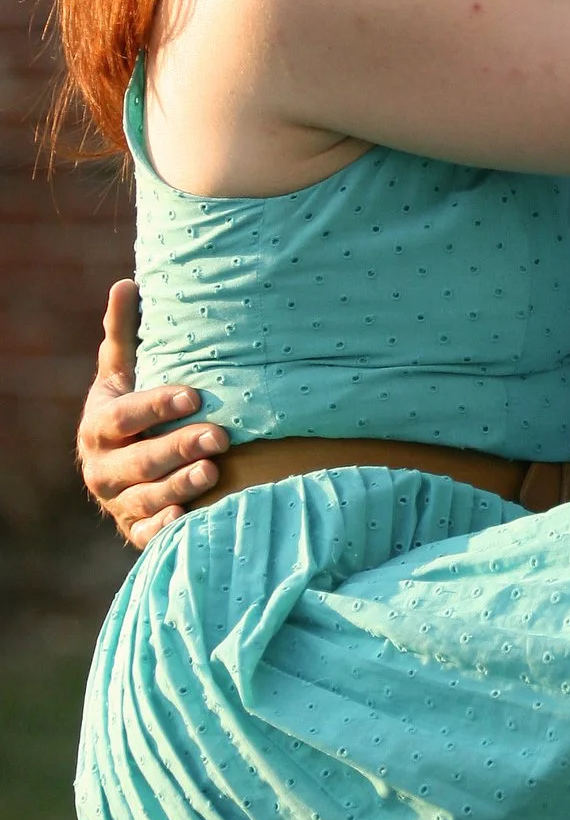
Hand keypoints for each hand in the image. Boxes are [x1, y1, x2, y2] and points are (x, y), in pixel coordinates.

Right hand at [78, 281, 223, 548]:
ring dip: (180, 487)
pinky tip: (191, 519)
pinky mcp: (136, 531)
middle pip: (139, 460)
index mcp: (99, 426)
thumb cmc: (132, 413)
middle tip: (220, 436)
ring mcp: (120, 503)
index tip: (194, 394)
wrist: (122, 473)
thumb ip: (124, 336)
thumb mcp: (123, 376)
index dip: (157, 406)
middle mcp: (103, 468)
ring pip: (147, 498)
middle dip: (178, 447)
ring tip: (213, 471)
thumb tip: (126, 284)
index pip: (125, 417)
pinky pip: (148, 535)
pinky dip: (167, 529)